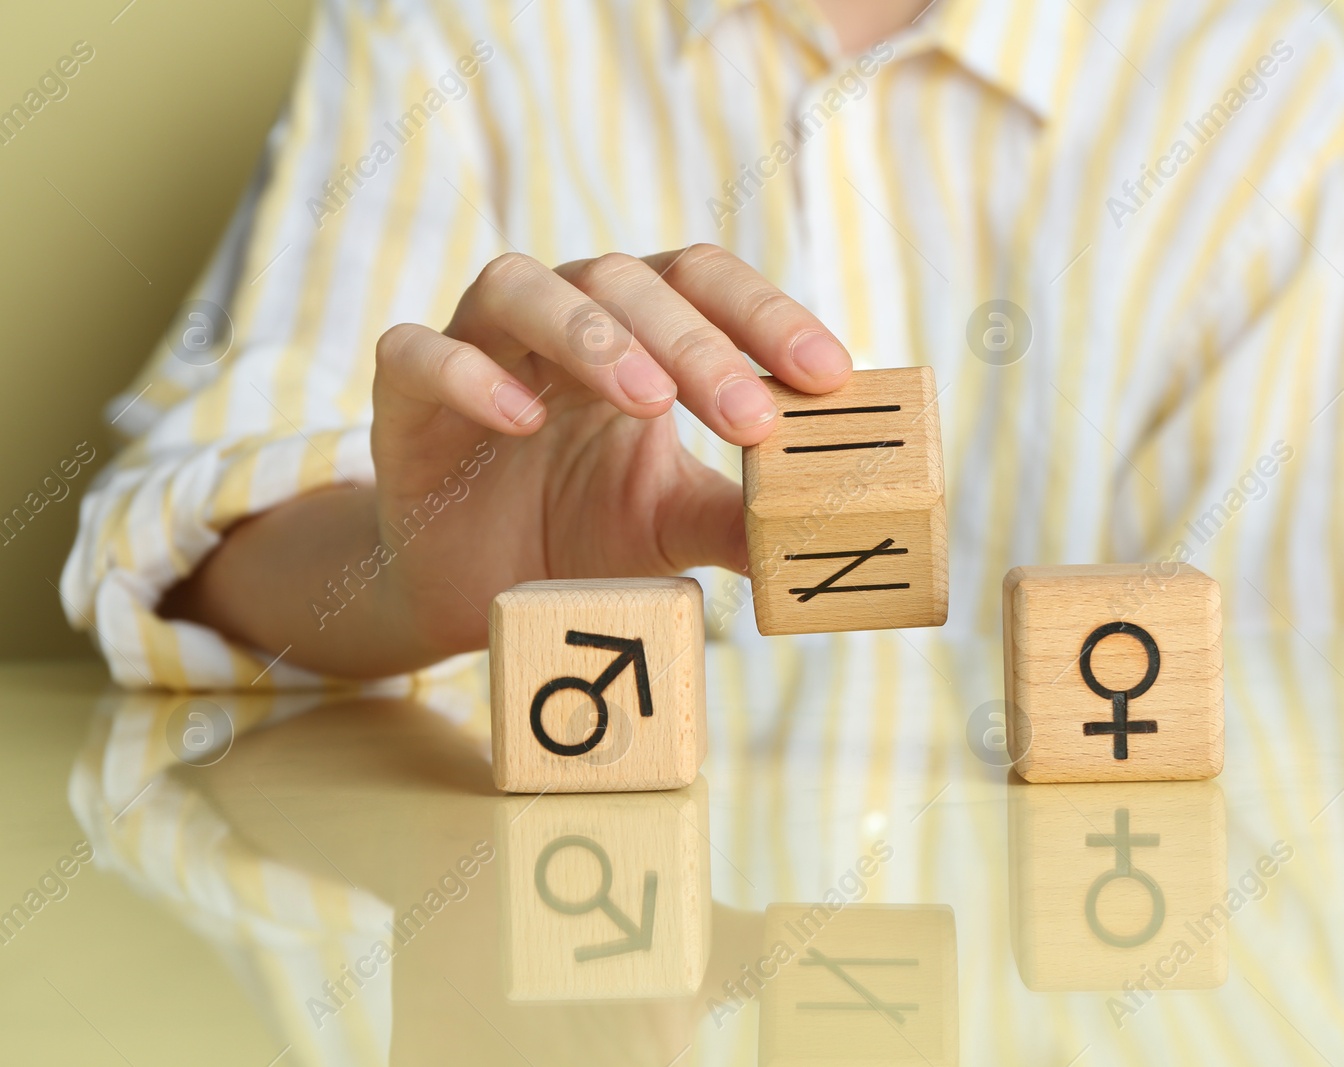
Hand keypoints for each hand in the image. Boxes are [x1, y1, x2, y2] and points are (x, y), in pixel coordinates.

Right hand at [369, 244, 850, 659]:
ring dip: (594, 335)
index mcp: (636, 331)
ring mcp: (476, 346)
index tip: (829, 373)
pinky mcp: (402, 396)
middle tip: (749, 417)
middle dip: (696, 344)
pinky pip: (417, 352)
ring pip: (521, 286)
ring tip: (650, 400)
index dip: (767, 316)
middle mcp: (558, 319)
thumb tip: (818, 531)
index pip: (703, 282)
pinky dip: (468, 374)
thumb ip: (734, 516)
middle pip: (624, 279)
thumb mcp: (668, 525)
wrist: (470, 590)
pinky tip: (521, 418)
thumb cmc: (578, 533)